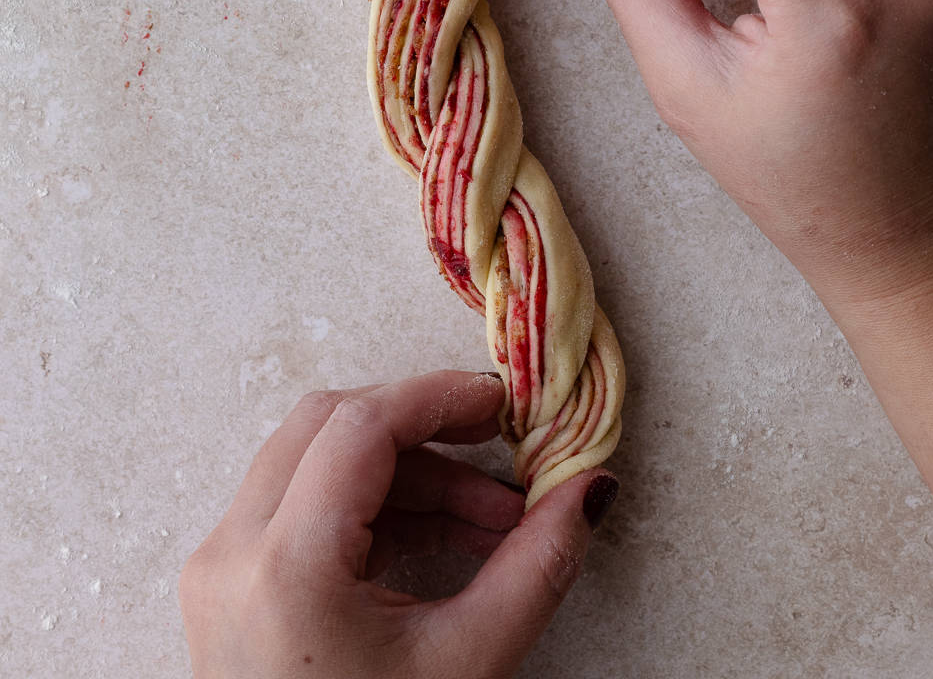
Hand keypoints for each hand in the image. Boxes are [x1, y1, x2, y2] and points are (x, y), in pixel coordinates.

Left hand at [180, 371, 616, 678]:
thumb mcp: (467, 663)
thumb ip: (538, 564)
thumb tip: (592, 489)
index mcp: (284, 565)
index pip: (362, 425)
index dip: (439, 397)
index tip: (501, 403)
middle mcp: (234, 553)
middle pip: (330, 424)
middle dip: (423, 425)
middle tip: (494, 441)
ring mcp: (223, 569)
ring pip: (317, 460)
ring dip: (408, 471)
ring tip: (490, 516)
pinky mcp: (232, 587)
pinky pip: (305, 506)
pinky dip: (377, 506)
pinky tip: (445, 537)